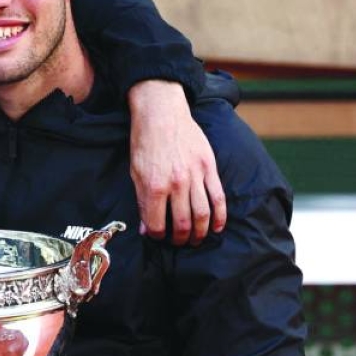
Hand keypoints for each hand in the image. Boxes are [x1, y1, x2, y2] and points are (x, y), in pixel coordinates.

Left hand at [127, 80, 225, 244]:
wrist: (161, 114)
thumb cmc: (145, 143)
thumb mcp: (135, 173)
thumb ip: (142, 202)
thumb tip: (147, 229)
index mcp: (154, 187)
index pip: (158, 225)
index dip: (158, 236)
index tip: (159, 236)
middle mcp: (176, 184)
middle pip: (183, 224)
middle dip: (181, 239)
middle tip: (180, 242)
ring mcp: (195, 176)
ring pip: (203, 214)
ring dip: (200, 232)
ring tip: (197, 239)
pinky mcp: (208, 167)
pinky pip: (218, 197)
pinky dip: (220, 216)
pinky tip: (217, 227)